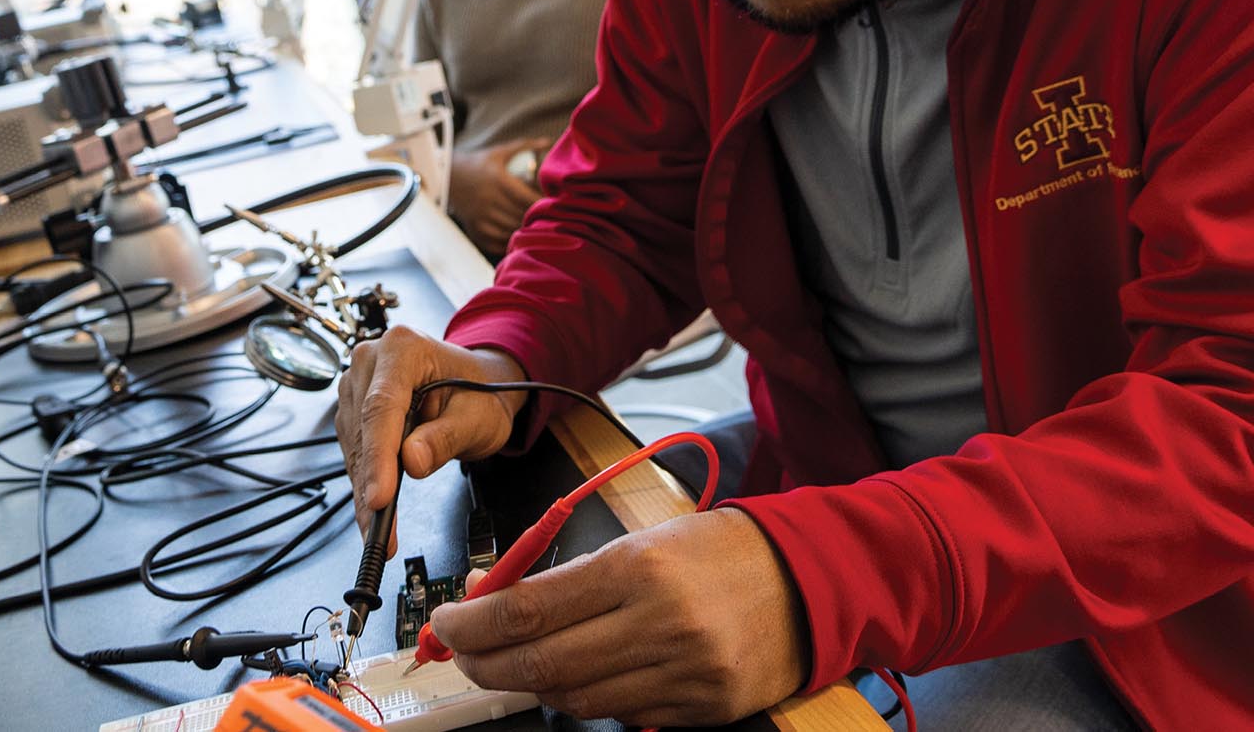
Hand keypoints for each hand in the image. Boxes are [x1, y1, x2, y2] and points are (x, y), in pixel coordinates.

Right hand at [336, 326, 526, 546]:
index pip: (382, 407)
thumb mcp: (476, 417)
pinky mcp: (354, 409)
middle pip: (363, 429)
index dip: (379, 457)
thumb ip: (445, 437)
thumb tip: (412, 461)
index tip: (380, 497)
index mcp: (403, 348)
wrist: (478, 385)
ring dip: (366, 489)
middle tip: (380, 531)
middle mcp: (371, 361)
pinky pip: (356, 451)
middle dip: (372, 483)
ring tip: (380, 530)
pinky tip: (374, 512)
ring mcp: (358, 385)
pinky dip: (366, 483)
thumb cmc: (481, 392)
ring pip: (355, 446)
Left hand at [431, 508, 811, 726]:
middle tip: (462, 652)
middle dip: (486, 662)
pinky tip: (572, 676)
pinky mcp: (702, 708)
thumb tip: (492, 593)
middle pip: (542, 662)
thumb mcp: (639, 541)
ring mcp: (683, 673)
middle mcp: (659, 623)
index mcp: (639, 568)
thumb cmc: (717, 551)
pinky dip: (584, 698)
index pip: (529, 608)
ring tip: (512, 662)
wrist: (806, 579)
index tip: (446, 621)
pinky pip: (619, 714)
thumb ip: (565, 573)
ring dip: (531, 682)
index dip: (473, 622)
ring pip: (575, 697)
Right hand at [448, 138, 552, 256]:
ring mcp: (480, 217)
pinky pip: (498, 242)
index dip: (542, 204)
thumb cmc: (479, 163)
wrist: (448, 177)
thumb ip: (524, 146)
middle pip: (522, 216)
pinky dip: (509, 240)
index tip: (553, 204)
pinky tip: (515, 233)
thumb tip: (548, 142)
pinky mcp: (474, 230)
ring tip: (534, 226)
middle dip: (536, 218)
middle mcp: (488, 200)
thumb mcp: (500, 152)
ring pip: (511, 231)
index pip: (528, 199)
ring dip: (523, 230)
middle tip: (548, 217)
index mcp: (498, 181)